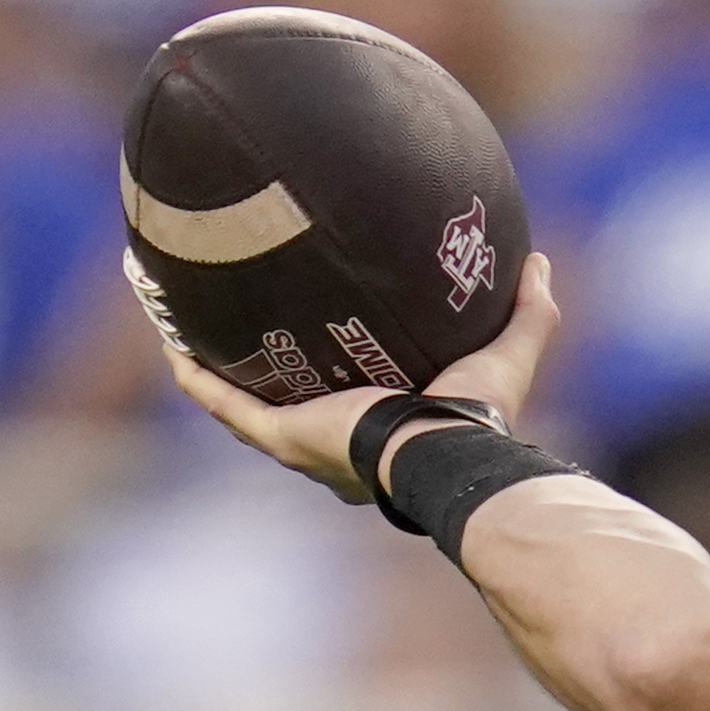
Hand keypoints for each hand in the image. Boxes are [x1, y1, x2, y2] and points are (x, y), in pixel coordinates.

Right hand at [157, 252, 563, 504]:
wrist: (443, 451)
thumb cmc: (478, 416)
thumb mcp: (507, 353)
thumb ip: (528, 311)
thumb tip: (539, 259)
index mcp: (382, 427)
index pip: (350, 400)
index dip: (333, 373)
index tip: (321, 335)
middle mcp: (335, 440)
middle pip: (286, 401)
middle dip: (260, 369)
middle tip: (240, 325)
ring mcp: (302, 441)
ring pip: (241, 403)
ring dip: (209, 368)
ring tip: (183, 329)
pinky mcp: (281, 434)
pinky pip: (224, 403)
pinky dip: (195, 375)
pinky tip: (170, 343)